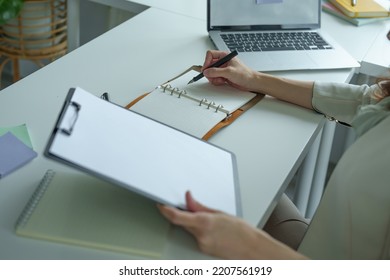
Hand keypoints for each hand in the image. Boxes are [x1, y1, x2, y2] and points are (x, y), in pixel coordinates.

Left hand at [157, 191, 305, 258]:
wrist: (252, 249)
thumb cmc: (242, 231)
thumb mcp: (221, 213)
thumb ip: (200, 206)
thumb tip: (187, 198)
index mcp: (205, 223)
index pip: (177, 217)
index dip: (165, 210)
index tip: (160, 204)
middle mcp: (201, 236)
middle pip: (182, 222)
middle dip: (182, 214)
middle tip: (187, 206)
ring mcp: (201, 245)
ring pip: (189, 229)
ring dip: (193, 222)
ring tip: (210, 220)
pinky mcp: (203, 250)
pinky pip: (195, 237)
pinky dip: (198, 230)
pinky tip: (212, 229)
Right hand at [201, 50, 257, 91]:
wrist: (251, 82)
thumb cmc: (245, 74)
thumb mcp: (229, 72)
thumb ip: (216, 71)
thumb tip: (206, 72)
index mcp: (224, 56)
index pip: (210, 55)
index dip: (207, 62)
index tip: (206, 70)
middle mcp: (223, 62)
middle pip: (209, 65)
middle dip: (210, 72)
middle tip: (213, 77)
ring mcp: (222, 69)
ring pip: (211, 73)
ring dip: (214, 78)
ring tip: (221, 79)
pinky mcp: (223, 76)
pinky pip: (214, 78)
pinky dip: (217, 81)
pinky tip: (223, 81)